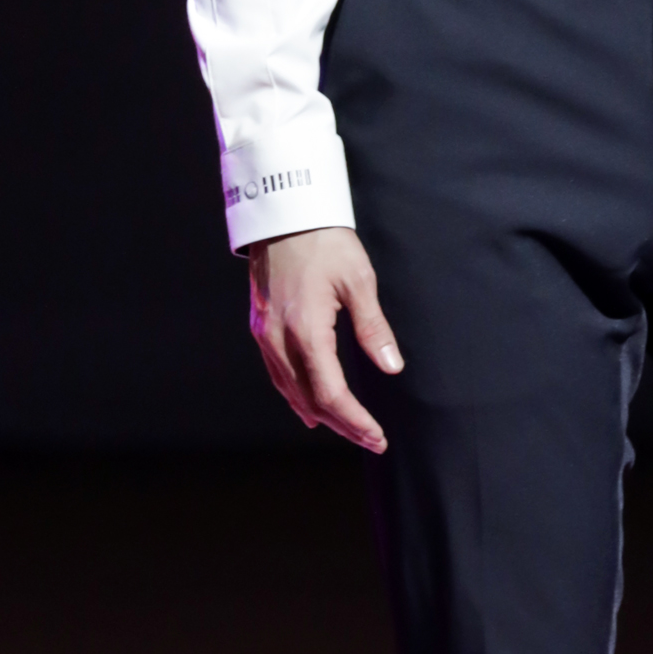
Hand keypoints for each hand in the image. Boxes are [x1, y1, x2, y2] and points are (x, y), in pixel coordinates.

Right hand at [247, 226, 402, 449]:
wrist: (284, 213)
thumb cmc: (325, 242)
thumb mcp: (359, 281)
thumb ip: (374, 328)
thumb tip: (392, 367)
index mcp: (306, 330)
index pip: (330, 392)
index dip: (354, 420)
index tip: (377, 436)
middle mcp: (279, 338)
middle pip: (309, 399)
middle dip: (342, 425)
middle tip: (372, 440)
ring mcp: (264, 334)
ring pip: (290, 390)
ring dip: (320, 414)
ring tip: (349, 430)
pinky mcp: (260, 326)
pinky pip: (278, 373)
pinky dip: (297, 396)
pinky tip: (310, 407)